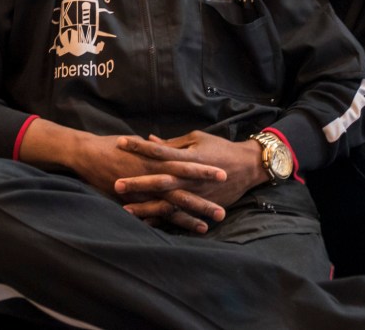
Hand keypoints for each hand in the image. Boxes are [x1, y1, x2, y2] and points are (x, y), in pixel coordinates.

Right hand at [20, 121, 225, 224]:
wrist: (86, 154)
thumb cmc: (111, 146)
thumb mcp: (136, 143)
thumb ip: (152, 149)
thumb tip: (164, 146)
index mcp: (153, 158)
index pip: (184, 164)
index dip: (203, 169)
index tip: (223, 172)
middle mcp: (150, 174)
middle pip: (183, 186)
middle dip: (204, 196)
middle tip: (226, 205)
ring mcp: (142, 190)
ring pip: (173, 203)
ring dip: (194, 212)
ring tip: (214, 220)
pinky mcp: (133, 201)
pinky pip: (156, 214)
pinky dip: (173, 222)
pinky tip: (189, 228)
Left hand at [112, 131, 266, 230]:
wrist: (248, 167)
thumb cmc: (220, 148)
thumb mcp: (196, 139)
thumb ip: (172, 143)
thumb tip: (150, 139)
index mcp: (187, 157)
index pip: (158, 150)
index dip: (138, 146)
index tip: (119, 142)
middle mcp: (190, 178)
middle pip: (159, 180)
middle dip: (137, 183)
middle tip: (116, 184)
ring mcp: (196, 194)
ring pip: (167, 203)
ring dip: (146, 207)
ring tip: (124, 210)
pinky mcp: (201, 206)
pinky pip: (180, 216)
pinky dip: (163, 220)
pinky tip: (146, 223)